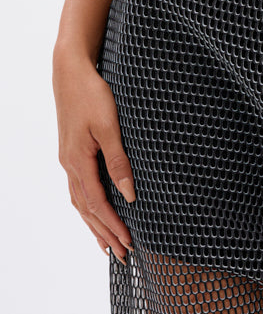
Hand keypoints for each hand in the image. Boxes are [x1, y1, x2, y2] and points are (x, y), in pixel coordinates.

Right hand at [53, 52, 135, 263]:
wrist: (70, 71)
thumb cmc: (92, 94)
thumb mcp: (110, 125)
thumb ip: (118, 161)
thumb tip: (129, 194)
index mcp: (78, 161)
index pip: (96, 204)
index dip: (112, 225)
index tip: (128, 242)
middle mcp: (70, 165)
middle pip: (86, 209)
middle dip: (104, 233)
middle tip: (122, 255)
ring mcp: (68, 159)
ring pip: (80, 201)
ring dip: (95, 223)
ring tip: (107, 243)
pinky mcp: (72, 151)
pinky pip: (79, 188)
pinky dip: (88, 206)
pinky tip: (95, 210)